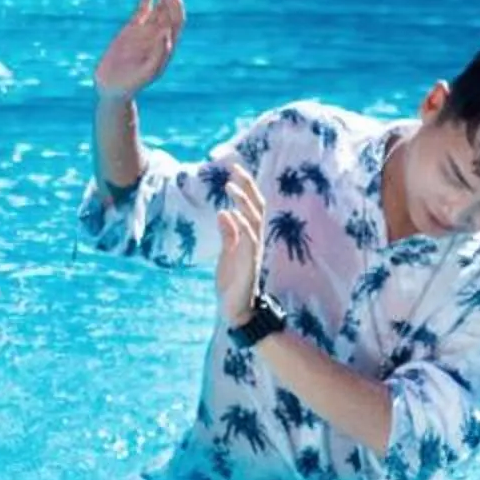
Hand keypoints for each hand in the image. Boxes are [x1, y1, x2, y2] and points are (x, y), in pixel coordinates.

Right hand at [93, 0, 184, 100]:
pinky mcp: (132, 29)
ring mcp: (146, 31)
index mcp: (167, 46)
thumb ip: (158, 55)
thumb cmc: (131, 84)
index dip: (176, 5)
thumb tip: (167, 34)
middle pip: (170, 9)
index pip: (177, 20)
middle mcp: (159, 36)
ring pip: (158, 6)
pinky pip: (142, 9)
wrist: (112, 88)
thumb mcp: (147, 72)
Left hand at [213, 162, 265, 328]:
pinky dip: (242, 226)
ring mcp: (253, 253)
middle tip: (235, 168)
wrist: (236, 311)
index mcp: (250, 238)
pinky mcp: (248, 266)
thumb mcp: (226, 254)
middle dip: (248, 187)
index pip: (253, 207)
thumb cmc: (232, 282)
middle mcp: (255, 242)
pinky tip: (231, 214)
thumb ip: (228, 234)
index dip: (247, 187)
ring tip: (229, 186)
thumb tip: (223, 212)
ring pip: (254, 221)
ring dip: (242, 202)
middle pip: (257, 208)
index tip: (235, 169)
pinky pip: (249, 242)